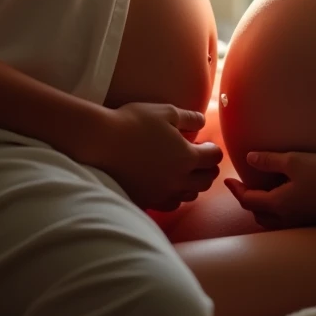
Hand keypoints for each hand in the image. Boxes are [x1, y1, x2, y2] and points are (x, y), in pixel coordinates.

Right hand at [82, 101, 222, 211]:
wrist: (102, 143)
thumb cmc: (135, 122)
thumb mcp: (166, 111)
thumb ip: (189, 117)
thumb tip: (202, 122)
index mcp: (187, 156)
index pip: (213, 158)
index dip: (214, 150)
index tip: (207, 145)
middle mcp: (178, 179)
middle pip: (206, 181)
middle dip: (208, 169)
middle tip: (202, 160)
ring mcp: (163, 193)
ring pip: (190, 196)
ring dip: (193, 184)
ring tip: (185, 173)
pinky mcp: (147, 201)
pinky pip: (170, 204)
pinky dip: (175, 196)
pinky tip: (167, 185)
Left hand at [224, 150, 315, 228]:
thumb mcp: (295, 161)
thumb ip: (270, 160)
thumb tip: (249, 158)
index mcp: (277, 203)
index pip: (248, 200)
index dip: (235, 190)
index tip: (227, 181)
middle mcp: (285, 218)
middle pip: (257, 214)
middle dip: (247, 202)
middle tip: (243, 188)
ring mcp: (299, 223)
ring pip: (272, 221)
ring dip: (262, 210)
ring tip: (262, 196)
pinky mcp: (312, 223)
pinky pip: (286, 222)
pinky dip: (277, 213)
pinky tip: (286, 203)